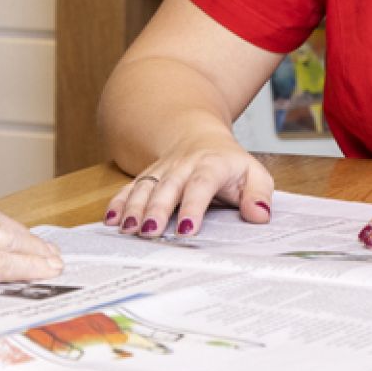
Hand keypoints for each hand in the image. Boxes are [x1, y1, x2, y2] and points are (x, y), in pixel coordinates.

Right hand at [102, 136, 273, 238]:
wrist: (199, 137)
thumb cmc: (229, 164)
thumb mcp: (255, 174)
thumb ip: (259, 195)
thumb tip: (259, 215)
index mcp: (212, 165)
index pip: (201, 184)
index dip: (193, 207)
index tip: (186, 229)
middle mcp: (183, 166)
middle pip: (167, 187)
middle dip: (156, 210)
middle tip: (149, 233)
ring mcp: (162, 171)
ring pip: (145, 187)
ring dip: (134, 208)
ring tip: (127, 230)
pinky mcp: (147, 177)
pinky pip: (130, 188)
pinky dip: (118, 203)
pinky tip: (111, 220)